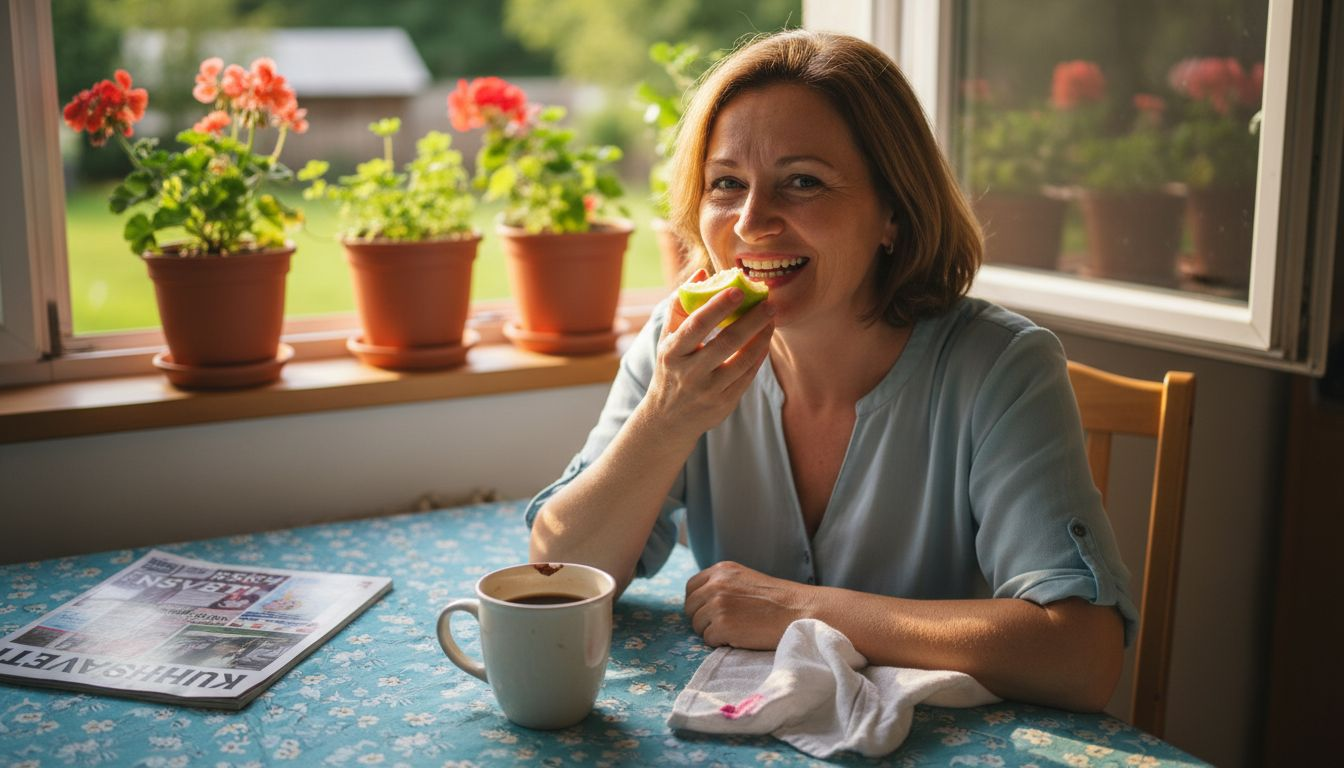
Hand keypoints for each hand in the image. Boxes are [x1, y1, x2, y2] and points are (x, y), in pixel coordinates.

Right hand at [643, 269, 774, 440]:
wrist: (668, 418)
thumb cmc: (671, 367)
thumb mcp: (667, 339)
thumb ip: (681, 305)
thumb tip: (703, 274)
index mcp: (672, 352)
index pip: (697, 325)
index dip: (718, 306)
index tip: (738, 289)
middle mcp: (689, 373)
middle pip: (726, 342)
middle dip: (751, 320)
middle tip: (769, 302)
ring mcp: (708, 391)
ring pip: (742, 361)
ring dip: (761, 337)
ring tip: (772, 318)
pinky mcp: (724, 404)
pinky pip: (747, 376)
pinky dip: (759, 356)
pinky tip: (765, 340)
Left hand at [684, 561, 813, 649]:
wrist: (798, 612)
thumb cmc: (776, 601)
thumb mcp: (745, 580)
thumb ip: (722, 584)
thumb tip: (700, 600)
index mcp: (721, 570)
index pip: (691, 587)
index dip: (698, 603)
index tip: (709, 612)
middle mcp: (715, 584)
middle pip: (690, 608)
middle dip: (702, 619)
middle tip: (725, 625)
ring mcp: (717, 604)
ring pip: (697, 625)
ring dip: (712, 631)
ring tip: (737, 629)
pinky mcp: (722, 625)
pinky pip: (708, 640)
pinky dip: (721, 642)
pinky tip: (740, 637)